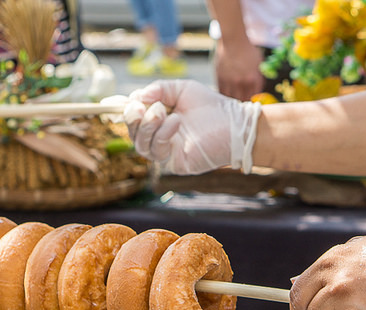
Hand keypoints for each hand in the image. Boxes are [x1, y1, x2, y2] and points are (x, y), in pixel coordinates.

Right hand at [123, 80, 260, 174]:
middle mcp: (160, 138)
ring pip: (141, 145)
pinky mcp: (174, 163)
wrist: (235, 125)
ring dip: (147, 126)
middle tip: (140, 106)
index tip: (135, 98)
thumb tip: (136, 97)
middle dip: (133, 118)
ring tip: (160, 111)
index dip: (129, 109)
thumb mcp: (181, 89)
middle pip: (134, 134)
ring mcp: (166, 153)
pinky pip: (157, 151)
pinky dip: (162, 133)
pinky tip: (176, 121)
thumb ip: (158, 89)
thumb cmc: (212, 107)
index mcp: (160, 122)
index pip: (134, 119)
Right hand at [214, 40, 264, 100]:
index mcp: (253, 79)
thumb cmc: (248, 50)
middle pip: (242, 100)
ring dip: (233, 99)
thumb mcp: (259, 62)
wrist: (233, 41)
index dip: (253, 98)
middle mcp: (242, 82)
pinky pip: (222, 93)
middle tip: (242, 99)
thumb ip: (259, 77)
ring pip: (231, 98)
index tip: (251, 98)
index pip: (254, 96)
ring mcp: (230, 82)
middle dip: (243, 100)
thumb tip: (258, 90)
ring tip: (234, 97)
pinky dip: (224, 95)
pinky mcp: (220, 79)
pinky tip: (227, 93)